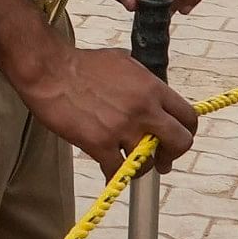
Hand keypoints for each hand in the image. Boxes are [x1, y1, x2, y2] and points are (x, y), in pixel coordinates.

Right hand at [10, 45, 198, 176]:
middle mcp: (143, 109)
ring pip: (148, 161)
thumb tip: (152, 93)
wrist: (49, 70)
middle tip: (163, 160)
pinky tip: (111, 175)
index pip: (188, 116)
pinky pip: (118, 171)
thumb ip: (143, 81)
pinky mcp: (99, 143)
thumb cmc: (80, 63)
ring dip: (141, 166)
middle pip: (180, 142)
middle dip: (173, 154)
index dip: (187, 132)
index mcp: (152, 88)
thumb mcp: (123, 62)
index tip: (178, 139)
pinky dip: (115, 177)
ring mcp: (122, 128)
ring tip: (130, 164)